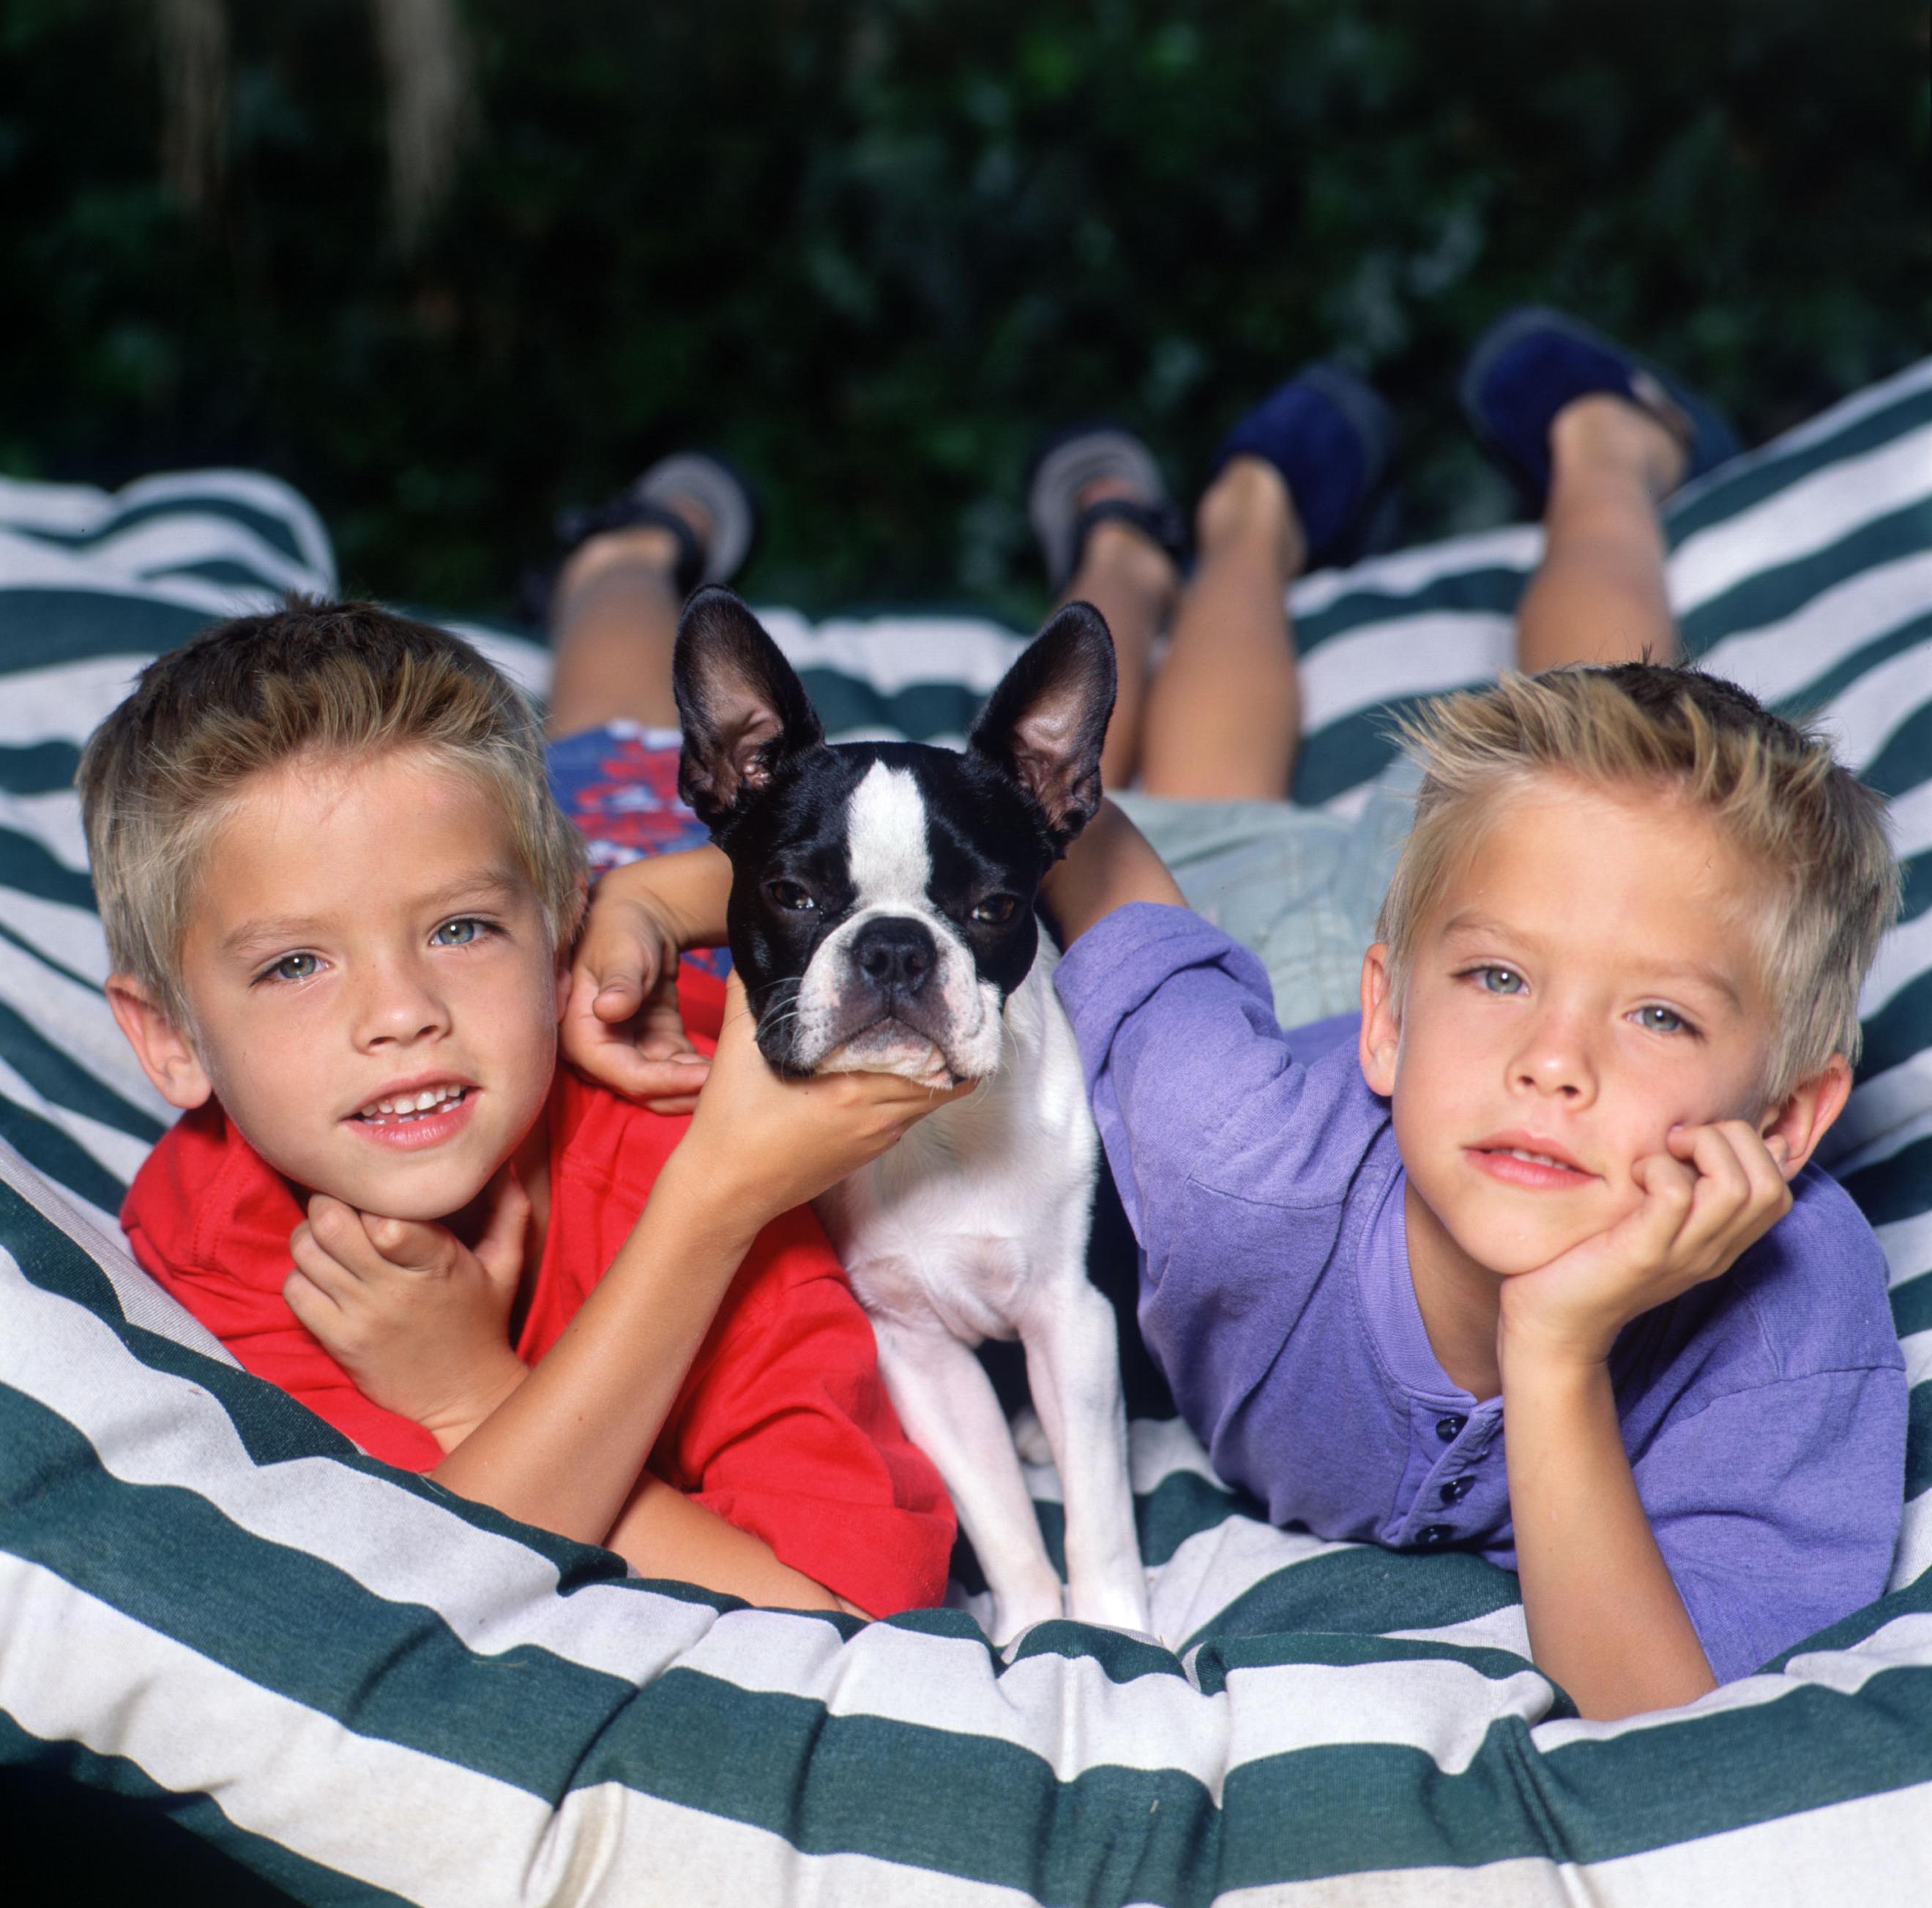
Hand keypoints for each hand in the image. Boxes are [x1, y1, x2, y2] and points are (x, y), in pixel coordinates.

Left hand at [285, 1167, 531, 1446]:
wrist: (463, 1395)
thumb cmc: (483, 1321)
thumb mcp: (507, 1264)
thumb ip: (509, 1209)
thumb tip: (501, 1161)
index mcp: (436, 1262)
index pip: (385, 1216)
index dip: (371, 1192)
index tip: (379, 1188)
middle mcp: (393, 1289)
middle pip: (330, 1222)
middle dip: (329, 1200)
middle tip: (344, 1202)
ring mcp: (361, 1316)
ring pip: (305, 1251)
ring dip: (311, 1234)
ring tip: (332, 1236)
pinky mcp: (337, 1340)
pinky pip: (294, 1290)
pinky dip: (301, 1273)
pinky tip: (325, 1273)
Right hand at [563, 874, 713, 1111]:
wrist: (637, 912)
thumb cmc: (622, 927)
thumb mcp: (622, 951)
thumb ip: (618, 982)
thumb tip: (608, 1010)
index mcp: (581, 1032)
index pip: (623, 1074)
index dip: (663, 1082)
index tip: (703, 1077)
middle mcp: (598, 1048)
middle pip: (641, 1088)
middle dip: (682, 1093)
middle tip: (727, 1089)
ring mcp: (625, 1047)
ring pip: (660, 1084)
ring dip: (693, 1086)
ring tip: (732, 1079)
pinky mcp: (650, 1042)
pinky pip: (674, 1067)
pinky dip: (696, 1070)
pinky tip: (725, 1066)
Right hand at [668, 972, 977, 1237]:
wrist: (725, 1190)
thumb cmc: (731, 1122)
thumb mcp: (739, 1045)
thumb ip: (751, 989)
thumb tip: (766, 946)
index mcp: (856, 1089)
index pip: (935, 1062)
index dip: (947, 1029)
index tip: (944, 999)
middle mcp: (878, 1117)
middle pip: (947, 1082)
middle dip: (949, 1046)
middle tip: (943, 1009)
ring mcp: (876, 1138)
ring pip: (929, 1100)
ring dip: (932, 1070)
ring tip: (923, 1032)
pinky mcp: (867, 1152)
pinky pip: (905, 1115)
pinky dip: (909, 1091)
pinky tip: (890, 1067)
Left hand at [1499, 1119, 1791, 1371]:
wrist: (1555, 1325)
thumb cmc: (1597, 1260)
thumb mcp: (1659, 1224)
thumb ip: (1693, 1191)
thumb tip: (1754, 1148)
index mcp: (1721, 1243)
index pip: (1779, 1192)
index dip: (1749, 1148)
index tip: (1695, 1143)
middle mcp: (1714, 1252)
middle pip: (1768, 1186)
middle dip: (1731, 1139)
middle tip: (1679, 1141)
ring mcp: (1683, 1255)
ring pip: (1736, 1188)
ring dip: (1700, 1148)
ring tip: (1661, 1152)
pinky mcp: (1644, 1254)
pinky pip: (1675, 1195)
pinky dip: (1658, 1168)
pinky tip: (1632, 1174)